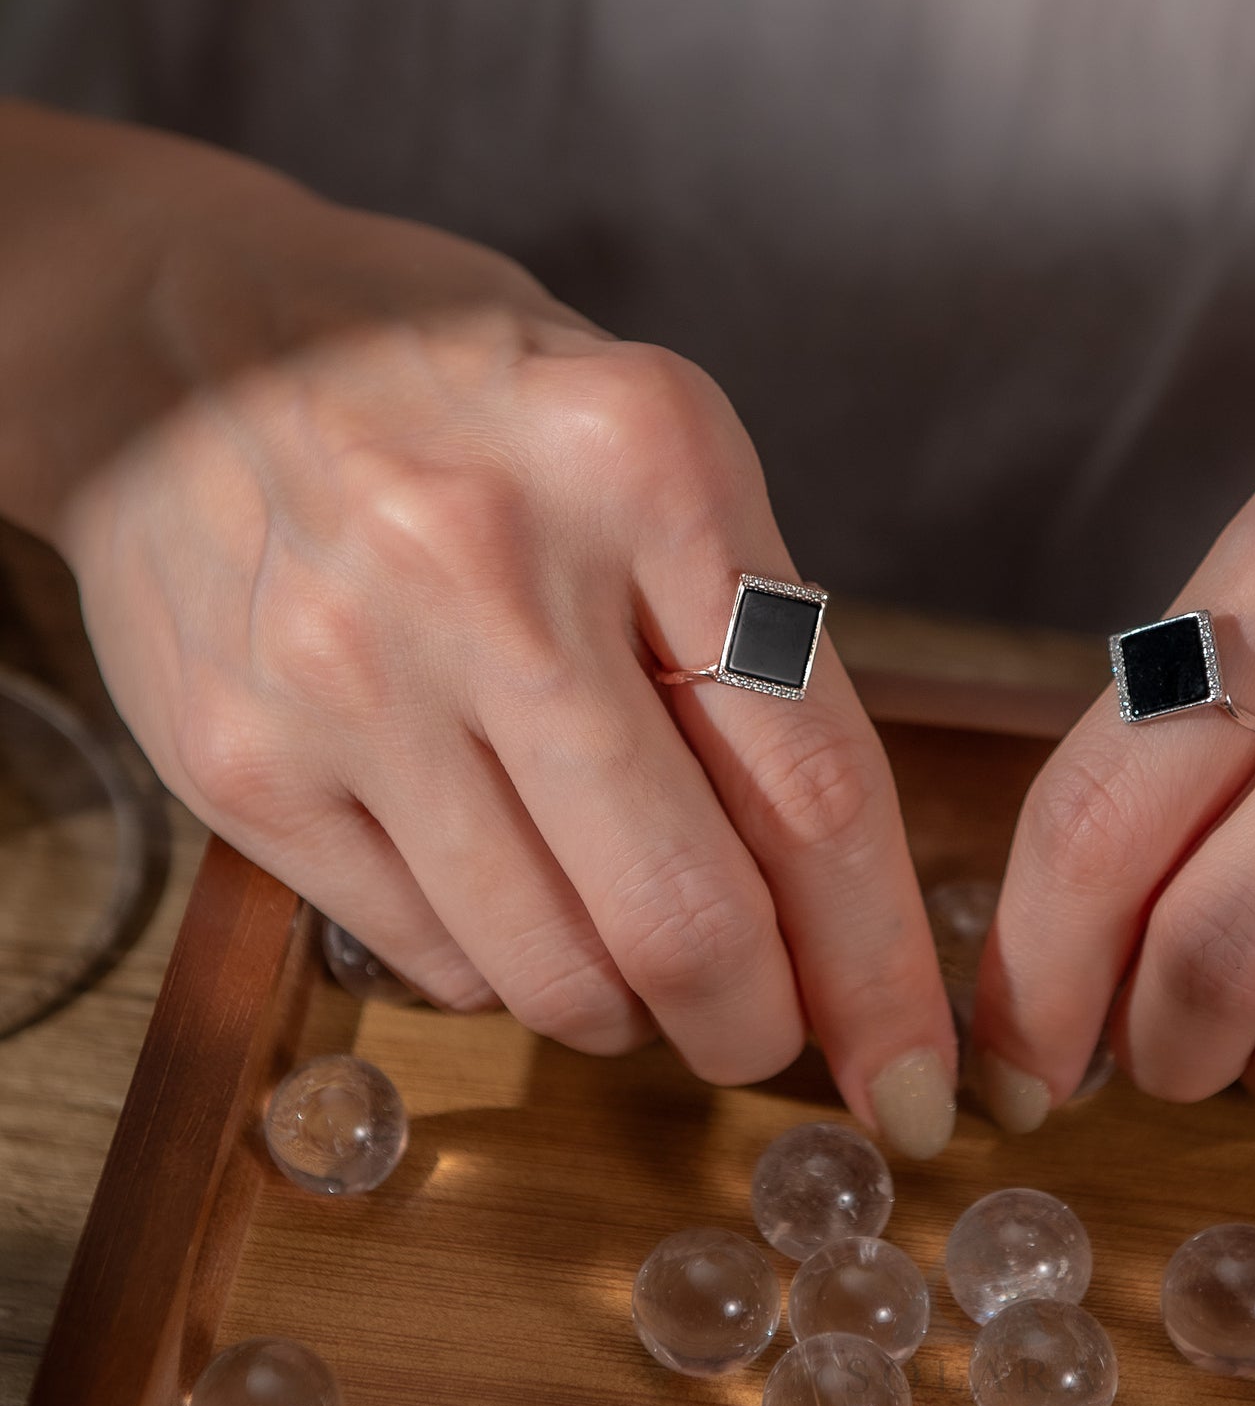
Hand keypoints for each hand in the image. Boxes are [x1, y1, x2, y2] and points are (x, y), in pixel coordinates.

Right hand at [35, 126, 954, 1154]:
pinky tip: (511, 901)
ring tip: (634, 968)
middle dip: (754, 1024)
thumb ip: (749, 640)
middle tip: (765, 1035)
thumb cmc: (471, 397)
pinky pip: (426, 954)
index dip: (878, 959)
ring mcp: (352, 672)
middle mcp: (494, 569)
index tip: (914, 1070)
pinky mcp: (239, 758)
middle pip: (688, 912)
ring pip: (552, 967)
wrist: (189, 335)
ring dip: (626, 1012)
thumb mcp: (652, 449)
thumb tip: (830, 886)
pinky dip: (502, 970)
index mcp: (649, 466)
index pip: (815, 780)